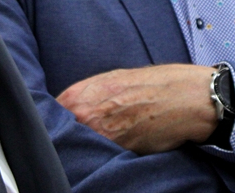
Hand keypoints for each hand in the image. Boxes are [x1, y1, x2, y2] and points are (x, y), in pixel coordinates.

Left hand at [56, 64, 217, 153]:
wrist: (184, 98)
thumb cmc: (153, 85)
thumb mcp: (113, 78)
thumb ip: (87, 94)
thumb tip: (70, 107)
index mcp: (79, 95)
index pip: (50, 114)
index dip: (55, 121)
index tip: (60, 125)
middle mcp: (85, 115)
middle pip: (59, 133)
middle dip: (66, 134)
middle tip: (78, 135)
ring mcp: (100, 135)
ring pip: (79, 147)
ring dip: (84, 145)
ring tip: (99, 141)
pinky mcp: (118, 151)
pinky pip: (100, 156)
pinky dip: (102, 154)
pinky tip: (112, 148)